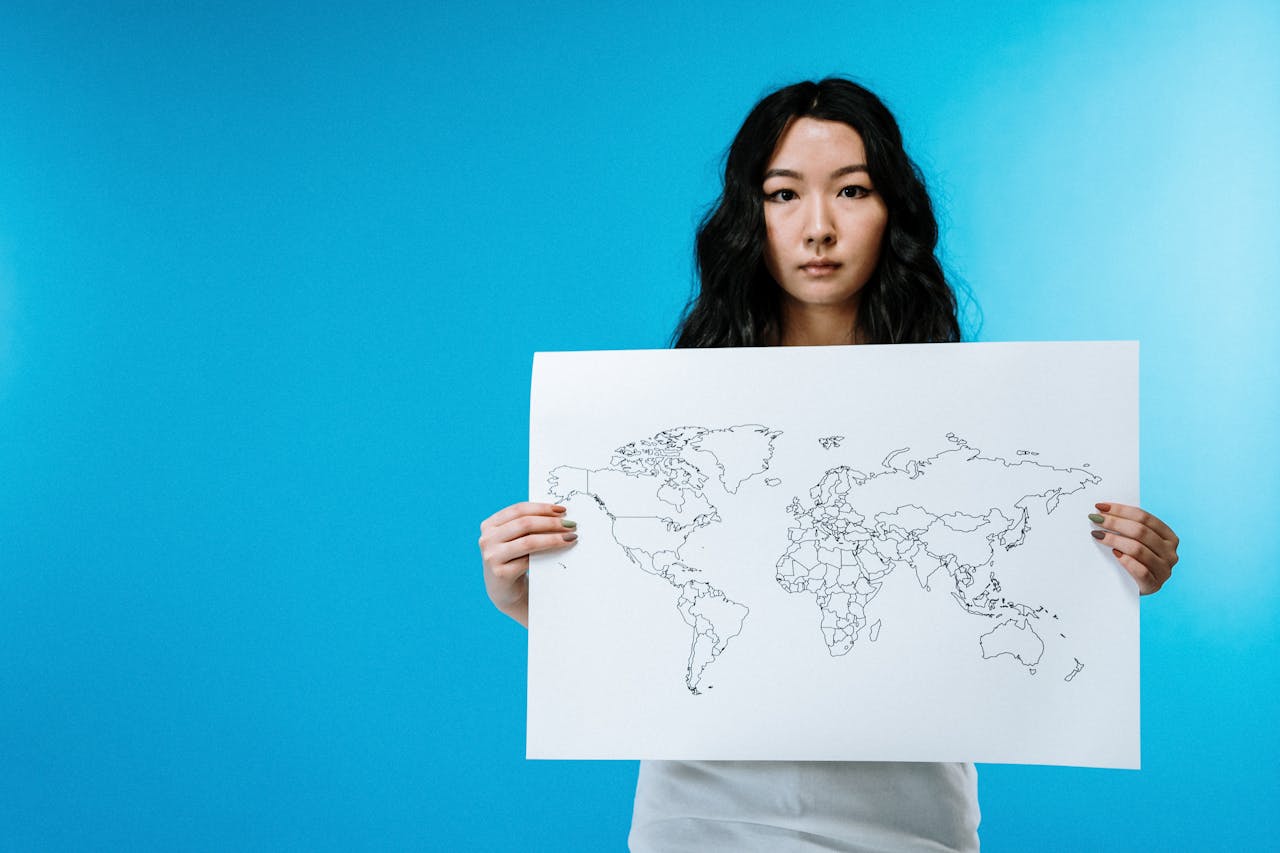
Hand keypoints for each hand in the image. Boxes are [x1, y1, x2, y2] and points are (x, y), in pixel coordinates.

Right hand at [478, 502, 578, 626]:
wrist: (504, 592)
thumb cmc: (514, 560)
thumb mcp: (515, 539)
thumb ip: (527, 526)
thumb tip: (559, 514)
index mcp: (489, 525)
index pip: (519, 509)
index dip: (542, 508)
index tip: (562, 509)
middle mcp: (487, 539)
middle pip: (524, 523)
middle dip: (551, 522)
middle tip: (571, 524)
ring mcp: (492, 556)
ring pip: (528, 541)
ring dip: (553, 538)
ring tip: (570, 537)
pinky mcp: (501, 573)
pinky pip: (529, 560)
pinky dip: (547, 553)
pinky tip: (560, 552)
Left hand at [1088, 502, 1178, 594]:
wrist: (1133, 590)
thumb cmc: (1133, 560)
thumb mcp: (1136, 542)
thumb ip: (1129, 528)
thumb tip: (1104, 510)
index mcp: (1169, 537)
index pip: (1144, 517)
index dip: (1121, 510)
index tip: (1100, 507)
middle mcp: (1170, 553)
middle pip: (1140, 531)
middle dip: (1114, 523)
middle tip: (1095, 519)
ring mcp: (1164, 570)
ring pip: (1138, 549)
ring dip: (1114, 540)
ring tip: (1097, 535)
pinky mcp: (1154, 585)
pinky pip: (1140, 571)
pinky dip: (1126, 561)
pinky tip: (1114, 554)